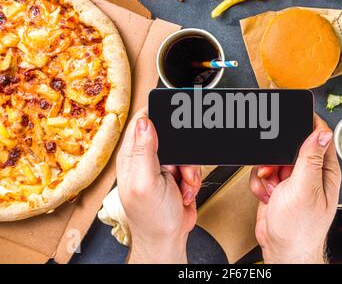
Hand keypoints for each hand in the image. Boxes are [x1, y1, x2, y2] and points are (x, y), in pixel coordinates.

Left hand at [116, 109, 201, 263]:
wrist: (168, 239)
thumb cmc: (151, 219)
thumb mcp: (145, 182)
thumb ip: (144, 151)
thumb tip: (145, 122)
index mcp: (131, 156)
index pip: (142, 122)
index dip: (158, 117)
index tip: (173, 121)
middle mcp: (145, 159)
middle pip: (170, 135)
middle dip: (182, 152)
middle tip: (179, 168)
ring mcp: (163, 167)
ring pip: (185, 151)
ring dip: (189, 169)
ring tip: (182, 184)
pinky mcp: (177, 175)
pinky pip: (192, 165)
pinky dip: (194, 178)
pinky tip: (185, 190)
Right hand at [249, 114, 340, 263]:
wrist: (282, 249)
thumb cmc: (301, 228)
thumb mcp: (305, 188)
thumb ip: (310, 158)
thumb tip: (321, 133)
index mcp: (324, 170)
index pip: (320, 136)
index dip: (306, 125)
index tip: (291, 119)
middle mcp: (310, 173)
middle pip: (289, 146)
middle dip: (276, 157)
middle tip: (276, 170)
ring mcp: (292, 181)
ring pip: (272, 159)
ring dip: (266, 173)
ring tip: (273, 188)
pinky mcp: (277, 187)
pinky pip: (262, 174)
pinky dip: (260, 185)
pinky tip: (268, 196)